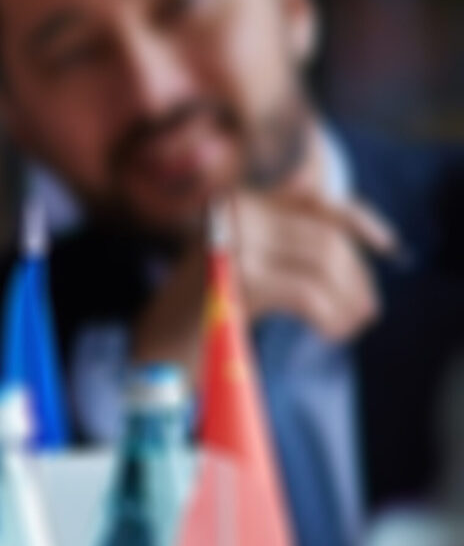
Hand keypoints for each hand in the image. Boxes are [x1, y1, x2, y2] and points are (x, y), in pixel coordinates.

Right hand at [132, 187, 396, 361]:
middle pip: (325, 238)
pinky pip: (310, 294)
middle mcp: (236, 211)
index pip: (313, 201)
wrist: (159, 345)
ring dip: (348, 300)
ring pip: (324, 264)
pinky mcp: (242, 277)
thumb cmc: (207, 309)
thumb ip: (289, 243)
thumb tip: (366, 240)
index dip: (358, 219)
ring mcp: (237, 241)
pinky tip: (330, 333)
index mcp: (239, 202)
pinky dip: (330, 317)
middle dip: (356, 278)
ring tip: (349, 327)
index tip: (387, 244)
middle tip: (366, 312)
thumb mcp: (249, 262)